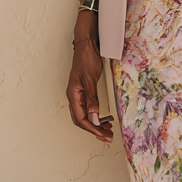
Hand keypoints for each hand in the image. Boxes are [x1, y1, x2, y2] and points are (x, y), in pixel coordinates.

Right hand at [66, 15, 113, 143]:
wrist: (87, 44)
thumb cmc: (86, 59)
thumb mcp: (91, 80)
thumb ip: (92, 100)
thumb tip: (95, 118)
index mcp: (73, 95)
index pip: (80, 119)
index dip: (92, 129)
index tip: (103, 134)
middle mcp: (74, 97)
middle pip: (82, 120)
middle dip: (94, 130)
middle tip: (108, 136)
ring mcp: (79, 94)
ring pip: (85, 115)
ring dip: (96, 124)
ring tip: (107, 130)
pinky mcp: (84, 91)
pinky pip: (88, 108)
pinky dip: (96, 115)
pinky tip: (103, 118)